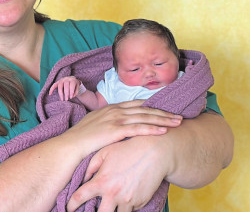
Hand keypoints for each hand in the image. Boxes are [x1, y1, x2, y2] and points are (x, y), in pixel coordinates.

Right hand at [49, 76, 81, 100]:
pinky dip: (51, 89)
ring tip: (62, 99)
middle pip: (66, 85)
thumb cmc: (75, 85)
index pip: (72, 85)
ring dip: (60, 93)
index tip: (71, 97)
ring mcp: (61, 80)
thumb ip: (76, 92)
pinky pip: (54, 85)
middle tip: (67, 99)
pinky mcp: (58, 82)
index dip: (71, 91)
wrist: (72, 80)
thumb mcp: (78, 88)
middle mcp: (67, 79)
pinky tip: (50, 94)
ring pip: (60, 86)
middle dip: (66, 93)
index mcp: (72, 80)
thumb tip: (71, 96)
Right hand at [63, 100, 182, 158]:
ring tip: (177, 122)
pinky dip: (152, 129)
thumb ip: (108, 122)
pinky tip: (164, 131)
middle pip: (145, 109)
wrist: (70, 145)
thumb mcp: (95, 124)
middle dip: (164, 112)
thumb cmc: (81, 138)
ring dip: (163, 119)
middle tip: (179, 116)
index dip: (154, 106)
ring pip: (145, 117)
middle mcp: (116, 110)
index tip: (167, 109)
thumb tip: (118, 126)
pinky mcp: (115, 130)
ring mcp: (116, 119)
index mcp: (112, 107)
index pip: (138, 104)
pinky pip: (138, 129)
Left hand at [67, 136, 169, 211]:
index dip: (71, 205)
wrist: (155, 153)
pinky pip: (129, 210)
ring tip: (107, 208)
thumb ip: (91, 167)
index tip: (68, 208)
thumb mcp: (106, 153)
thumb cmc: (128, 149)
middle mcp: (113, 194)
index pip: (80, 197)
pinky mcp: (139, 203)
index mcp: (102, 181)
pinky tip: (122, 201)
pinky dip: (124, 208)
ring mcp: (127, 200)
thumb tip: (81, 180)